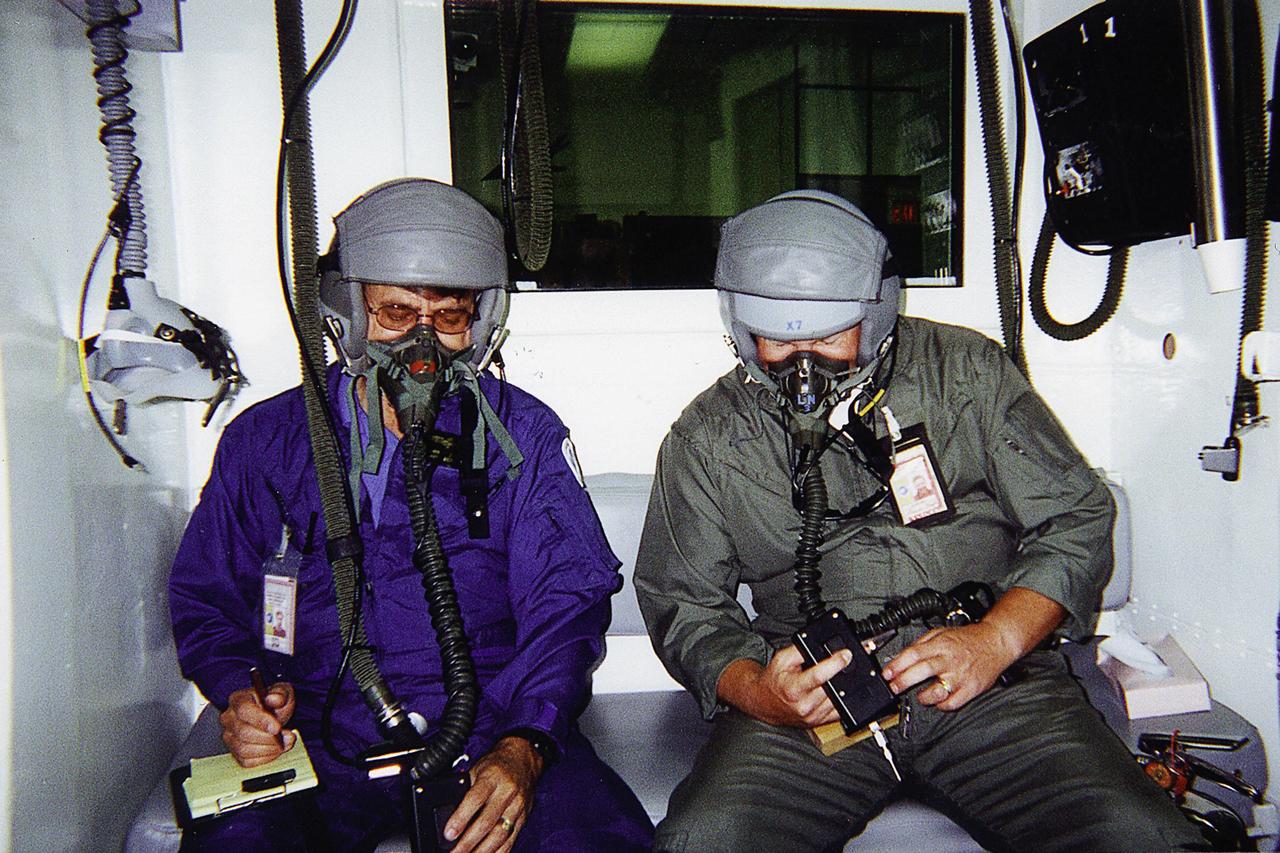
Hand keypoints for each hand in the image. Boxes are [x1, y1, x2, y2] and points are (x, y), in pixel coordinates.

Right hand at [220, 681, 295, 766]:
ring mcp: (230, 737)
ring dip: (269, 749)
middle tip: (286, 736)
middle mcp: (229, 718)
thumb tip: (273, 699)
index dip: (261, 720)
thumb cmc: (275, 704)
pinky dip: (265, 758)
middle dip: (269, 737)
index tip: (277, 728)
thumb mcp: (284, 693)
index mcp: (238, 700)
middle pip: (243, 733)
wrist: (275, 716)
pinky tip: (275, 750)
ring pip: (244, 750)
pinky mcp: (234, 752)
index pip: (244, 710)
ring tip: (284, 743)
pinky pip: (247, 761)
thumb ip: (281, 694)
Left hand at [444, 736, 543, 852]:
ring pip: (501, 834)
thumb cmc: (496, 765)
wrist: (523, 759)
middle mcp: (507, 792)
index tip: (449, 834)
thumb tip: (449, 815)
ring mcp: (518, 806)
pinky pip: (511, 840)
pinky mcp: (523, 818)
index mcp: (493, 777)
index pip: (476, 799)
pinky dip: (499, 852)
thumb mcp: (477, 770)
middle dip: (469, 842)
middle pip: (488, 821)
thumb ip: (466, 790)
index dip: (461, 818)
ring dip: (483, 851)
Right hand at [717, 645, 851, 727]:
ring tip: (840, 675)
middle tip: (847, 662)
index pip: (819, 676)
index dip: (835, 664)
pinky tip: (838, 690)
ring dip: (845, 687)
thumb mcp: (782, 659)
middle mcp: (805, 706)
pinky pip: (841, 712)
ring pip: (841, 701)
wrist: (765, 703)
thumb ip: (801, 650)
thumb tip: (821, 646)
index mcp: (793, 689)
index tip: (846, 654)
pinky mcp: (821, 723)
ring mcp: (814, 717)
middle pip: (834, 689)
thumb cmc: (774, 681)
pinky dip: (843, 700)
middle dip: (843, 674)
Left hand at [880, 587, 1066, 710]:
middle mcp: (950, 660)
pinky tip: (937, 701)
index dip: (897, 664)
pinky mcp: (971, 689)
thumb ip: (922, 643)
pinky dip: (942, 705)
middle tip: (894, 687)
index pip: (914, 654)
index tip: (887, 673)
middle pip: (922, 671)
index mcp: (941, 644)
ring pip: (937, 691)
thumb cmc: (968, 639)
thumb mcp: (942, 632)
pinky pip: (953, 703)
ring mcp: (961, 676)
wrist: (996, 643)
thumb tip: (902, 655)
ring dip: (923, 697)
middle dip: (904, 681)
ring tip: (918, 696)